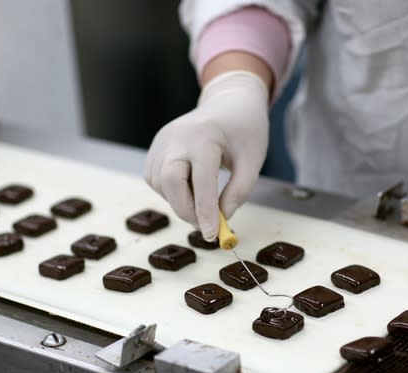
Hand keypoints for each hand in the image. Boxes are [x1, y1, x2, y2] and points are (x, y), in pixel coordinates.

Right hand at [145, 70, 268, 239]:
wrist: (228, 103)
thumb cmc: (244, 130)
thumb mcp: (253, 160)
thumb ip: (239, 191)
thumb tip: (222, 218)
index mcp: (205, 134)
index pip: (201, 180)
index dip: (205, 211)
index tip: (211, 234)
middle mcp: (177, 136)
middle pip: (171, 182)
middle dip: (186, 210)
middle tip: (206, 225)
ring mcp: (162, 141)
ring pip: (161, 184)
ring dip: (180, 202)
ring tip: (204, 201)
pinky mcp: (155, 149)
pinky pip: (156, 180)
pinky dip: (171, 193)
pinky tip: (190, 187)